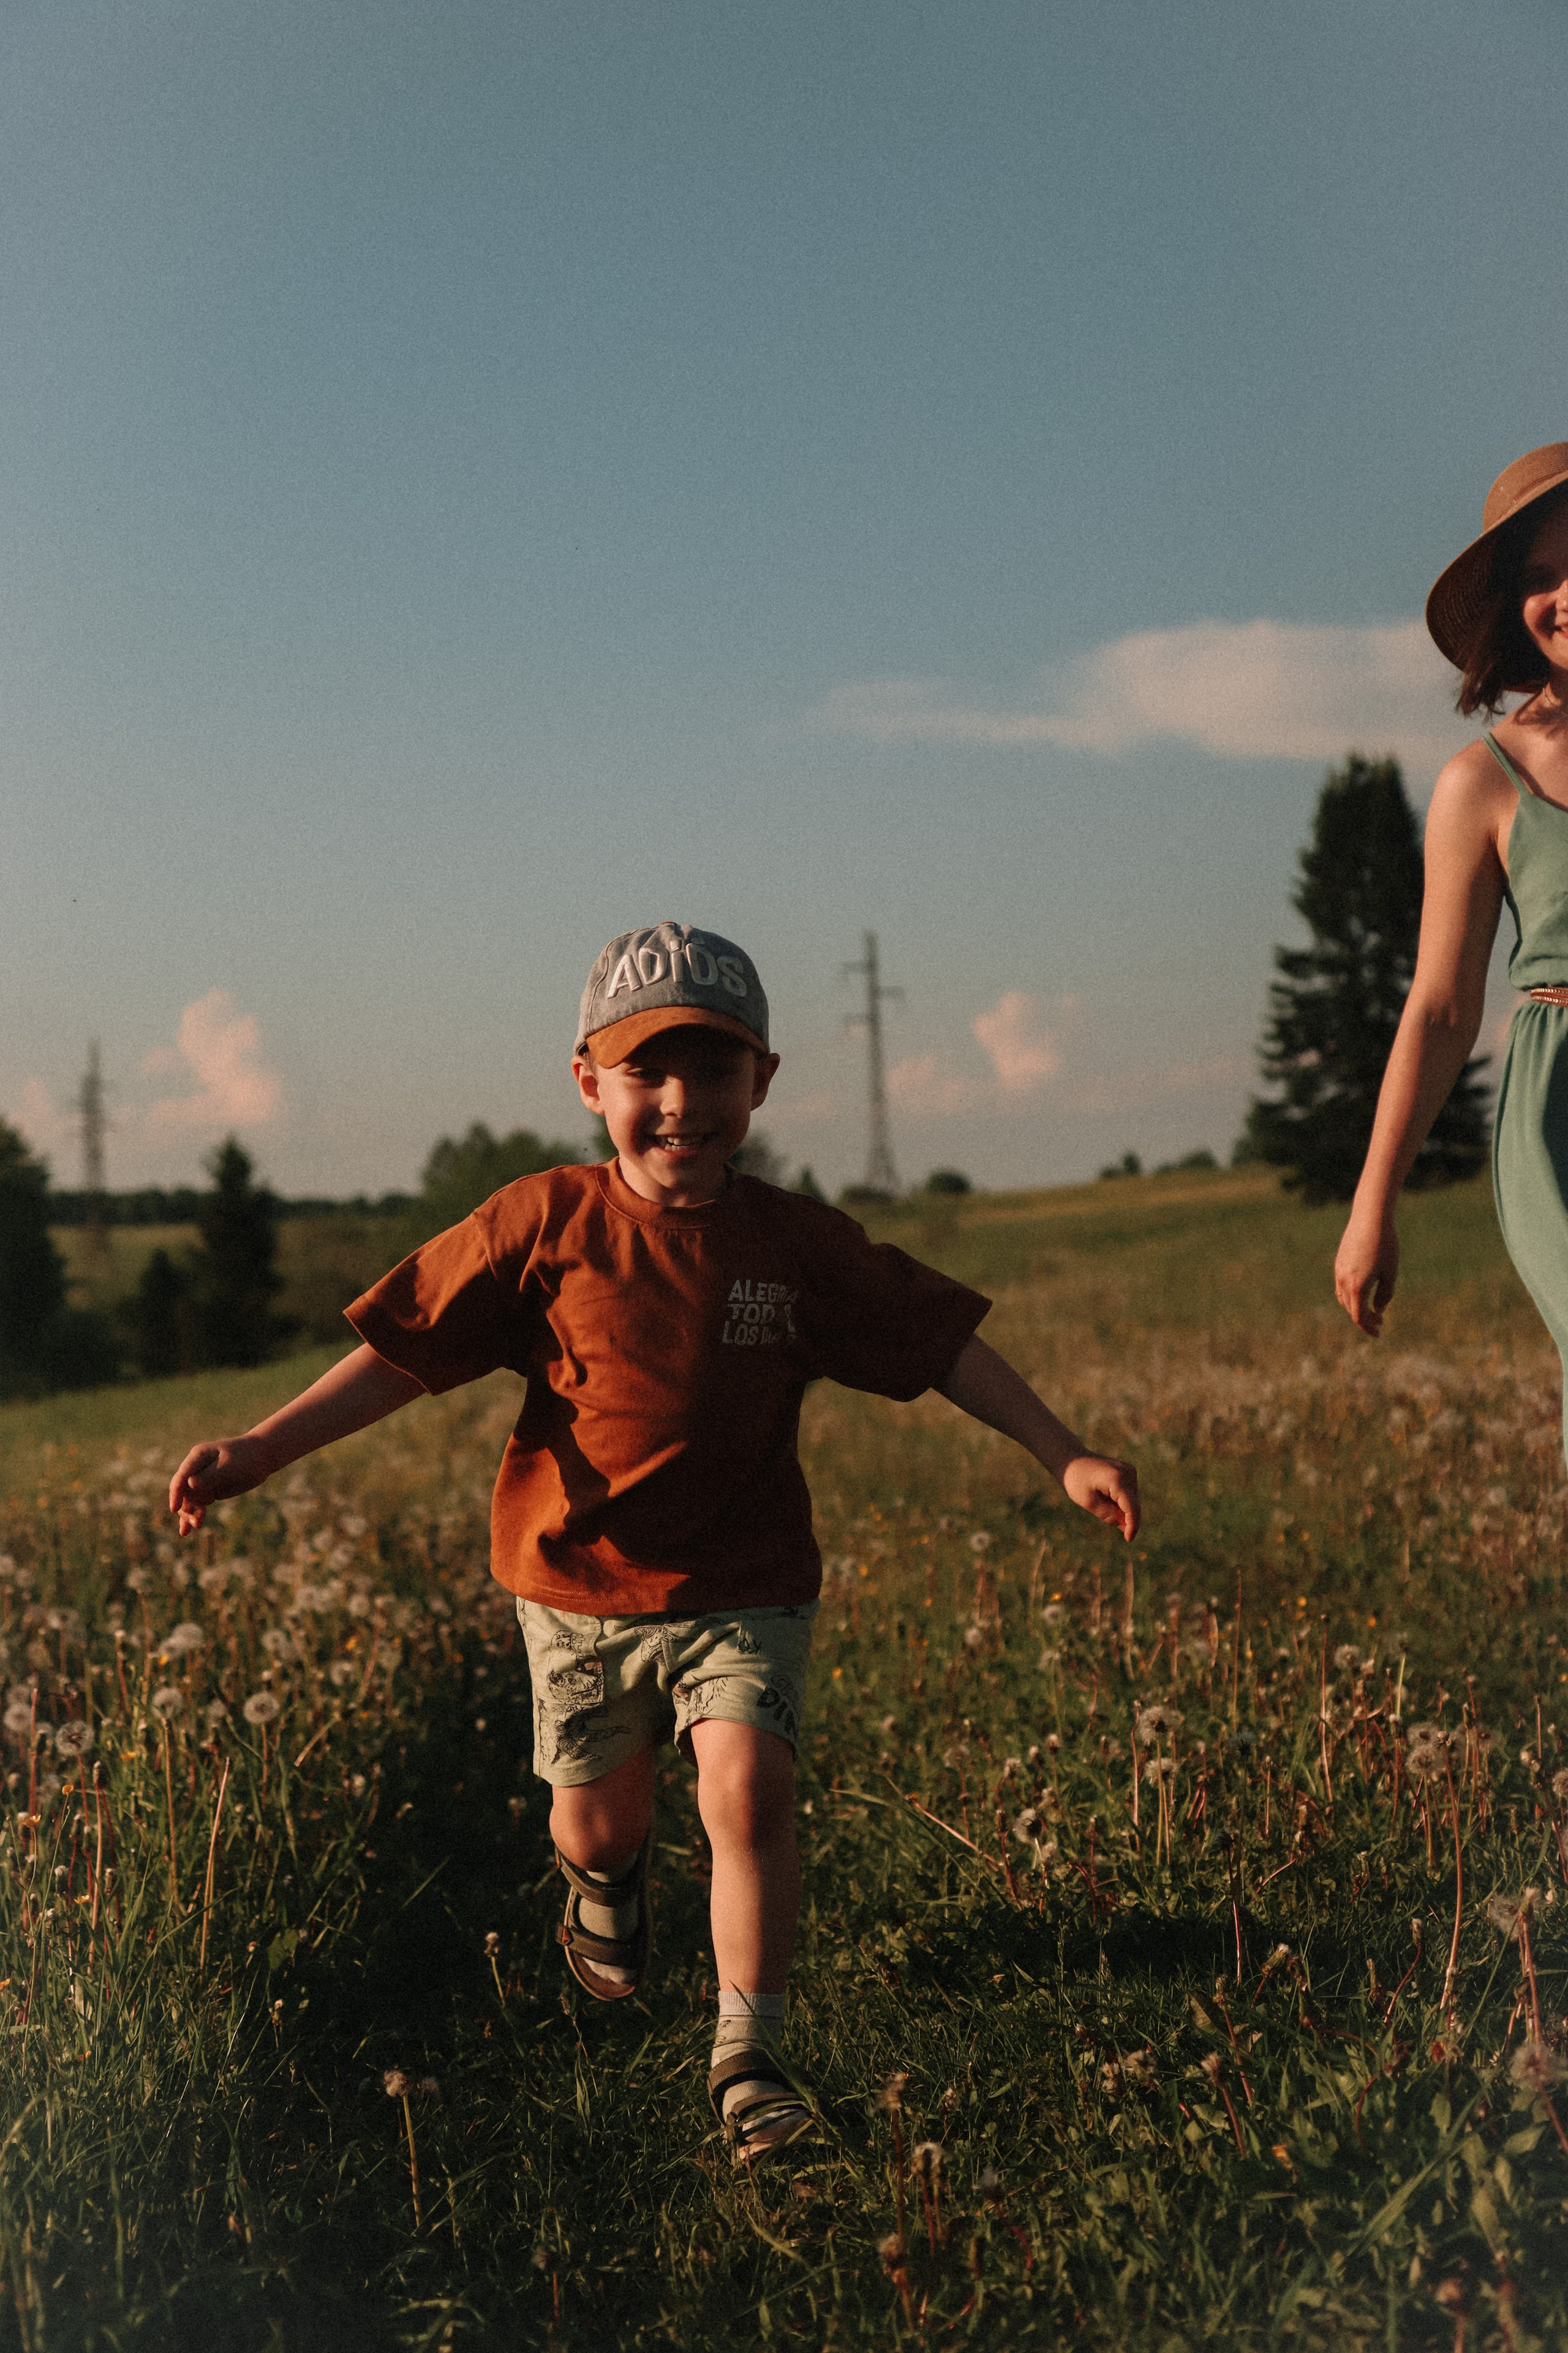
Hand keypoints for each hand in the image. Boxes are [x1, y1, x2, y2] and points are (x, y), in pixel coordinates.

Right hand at [168, 1434, 274, 1534]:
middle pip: (183, 1491)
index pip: (182, 1477)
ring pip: (189, 1500)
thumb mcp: (229, 1466)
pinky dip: (193, 1515)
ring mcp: (202, 1480)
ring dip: (190, 1513)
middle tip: (197, 1520)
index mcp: (198, 1456)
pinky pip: (197, 1504)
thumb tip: (190, 1484)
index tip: (174, 1509)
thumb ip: (210, 1476)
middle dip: (185, 1506)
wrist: (262, 1456)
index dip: (176, 1493)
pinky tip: (185, 1531)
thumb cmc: (246, 1458)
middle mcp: (196, 1468)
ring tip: (198, 1525)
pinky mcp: (210, 1490)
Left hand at [1061, 1453, 1139, 1540]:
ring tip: (1099, 1498)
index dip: (1133, 1526)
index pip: (1132, 1508)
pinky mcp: (1128, 1472)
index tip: (1129, 1540)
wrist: (1071, 1459)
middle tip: (1099, 1510)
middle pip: (1133, 1505)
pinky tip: (1103, 1494)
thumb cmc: (1076, 1480)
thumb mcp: (1089, 1503)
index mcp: (1118, 1479)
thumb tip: (1126, 1527)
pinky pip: (1128, 1494)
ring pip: (1132, 1501)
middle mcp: (1128, 1473)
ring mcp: (1130, 1471)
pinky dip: (1119, 1501)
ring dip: (1120, 1508)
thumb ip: (1109, 1516)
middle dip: (1123, 1517)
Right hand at [1335, 1207, 1397, 1336]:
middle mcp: (1344, 1281)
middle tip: (1380, 1322)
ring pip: (1344, 1299)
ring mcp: (1339, 1272)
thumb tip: (1378, 1309)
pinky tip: (1362, 1293)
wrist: (1369, 1218)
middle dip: (1365, 1319)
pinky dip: (1350, 1296)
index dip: (1369, 1327)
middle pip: (1351, 1309)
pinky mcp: (1339, 1263)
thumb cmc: (1385, 1245)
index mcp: (1358, 1287)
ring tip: (1371, 1310)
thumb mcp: (1391, 1272)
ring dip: (1356, 1308)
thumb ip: (1385, 1294)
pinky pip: (1341, 1287)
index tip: (1379, 1333)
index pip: (1360, 1316)